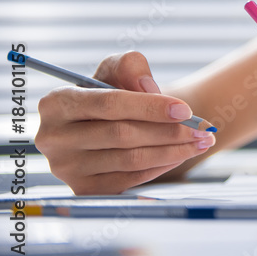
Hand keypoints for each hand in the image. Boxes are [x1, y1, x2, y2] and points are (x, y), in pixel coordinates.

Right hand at [34, 52, 215, 194]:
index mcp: (56, 103)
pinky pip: (129, 179)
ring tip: (202, 141)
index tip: (186, 110)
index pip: (108, 104)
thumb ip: (130, 66)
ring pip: (130, 159)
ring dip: (173, 151)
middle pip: (122, 135)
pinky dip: (160, 166)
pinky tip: (181, 155)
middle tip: (203, 129)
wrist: (111, 122)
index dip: (149, 107)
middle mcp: (53, 138)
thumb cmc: (114, 91)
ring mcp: (66, 168)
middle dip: (169, 131)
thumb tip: (148, 89)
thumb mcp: (118, 69)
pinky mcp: (83, 188)